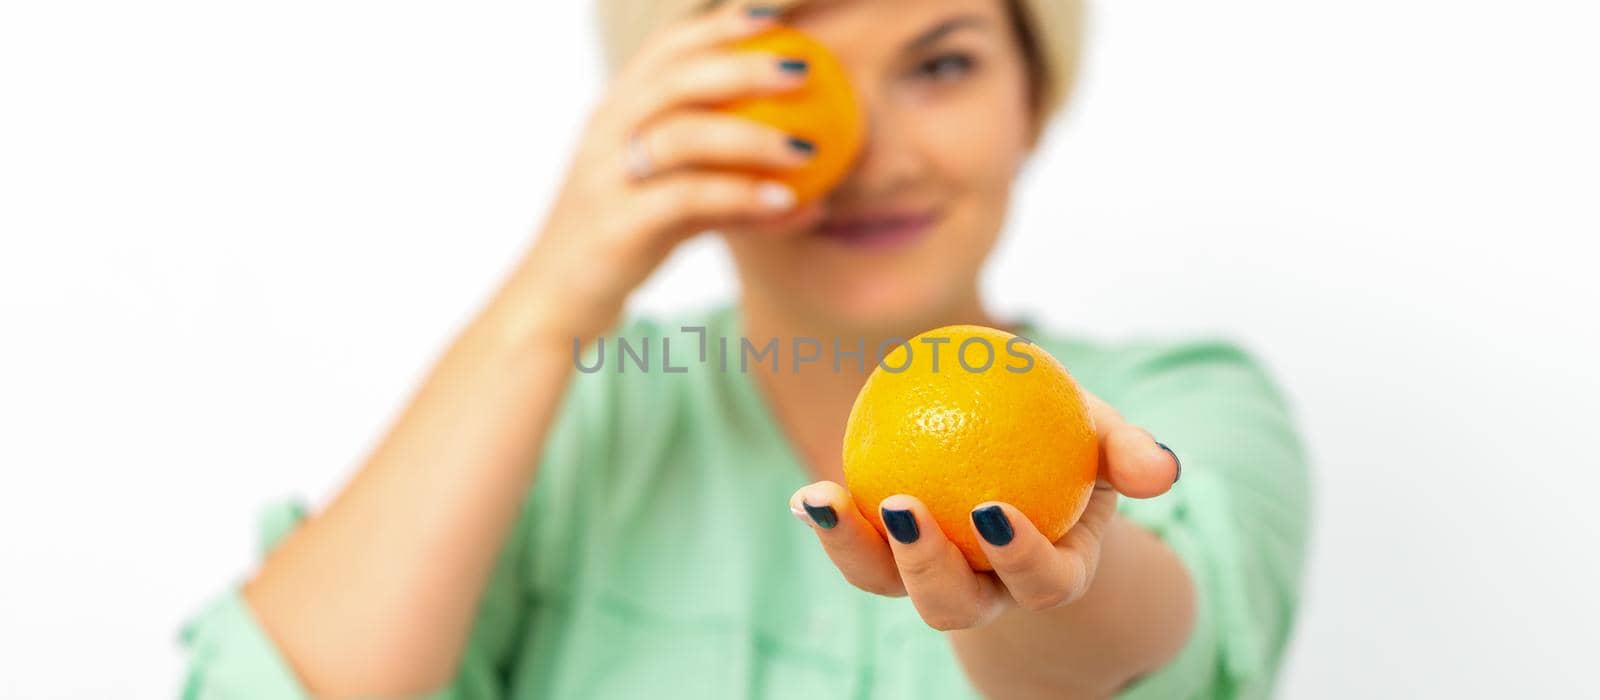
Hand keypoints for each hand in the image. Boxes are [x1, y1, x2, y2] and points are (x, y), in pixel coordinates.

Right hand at [514, 3, 824, 341]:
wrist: (557, 304)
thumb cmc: (623, 247)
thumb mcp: (677, 208)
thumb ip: (731, 189)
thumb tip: (812, 192)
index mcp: (615, 114)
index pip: (665, 50)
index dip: (717, 25)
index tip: (773, 16)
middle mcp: (606, 134)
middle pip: (676, 77)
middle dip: (743, 63)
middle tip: (805, 69)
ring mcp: (607, 177)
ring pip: (683, 134)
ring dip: (754, 136)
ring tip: (809, 149)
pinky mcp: (617, 224)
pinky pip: (688, 198)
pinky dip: (742, 196)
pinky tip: (787, 203)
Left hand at [789, 389, 1181, 630]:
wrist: (1022, 455)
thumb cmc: (1071, 444)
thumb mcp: (1104, 438)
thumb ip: (1129, 453)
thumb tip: (1163, 469)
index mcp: (1049, 572)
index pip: (1039, 583)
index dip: (1018, 558)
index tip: (993, 511)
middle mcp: (986, 589)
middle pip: (951, 606)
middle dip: (925, 570)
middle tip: (903, 510)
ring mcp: (930, 576)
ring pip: (888, 585)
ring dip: (854, 551)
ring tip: (826, 502)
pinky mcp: (886, 553)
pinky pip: (856, 543)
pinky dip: (829, 521)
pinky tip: (809, 494)